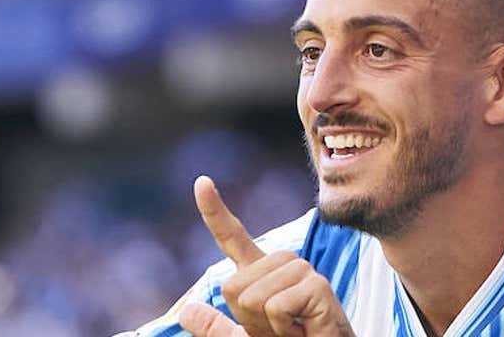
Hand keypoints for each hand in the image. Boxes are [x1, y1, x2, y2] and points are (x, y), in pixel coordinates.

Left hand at [179, 176, 353, 336]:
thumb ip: (216, 329)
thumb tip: (186, 310)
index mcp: (262, 274)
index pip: (233, 239)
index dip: (214, 212)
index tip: (202, 182)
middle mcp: (283, 265)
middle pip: (233, 285)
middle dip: (247, 319)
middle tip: (280, 330)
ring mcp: (302, 272)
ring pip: (252, 297)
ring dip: (267, 326)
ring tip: (294, 331)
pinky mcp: (317, 286)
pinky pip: (275, 307)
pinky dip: (283, 329)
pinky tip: (304, 331)